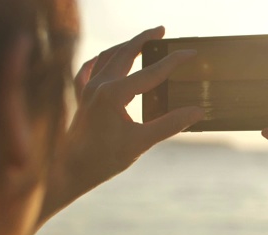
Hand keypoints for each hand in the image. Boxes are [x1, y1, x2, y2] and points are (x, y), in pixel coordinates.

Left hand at [39, 26, 203, 224]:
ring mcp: (87, 88)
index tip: (190, 53)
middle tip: (162, 31)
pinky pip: (89, 69)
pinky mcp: (81, 96)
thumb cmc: (104, 159)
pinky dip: (100, 60)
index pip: (151, 72)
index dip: (174, 61)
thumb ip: (170, 124)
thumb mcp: (142, 142)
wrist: (71, 170)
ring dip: (126, 46)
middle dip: (145, 39)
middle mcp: (99, 85)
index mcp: (114, 94)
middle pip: (126, 52)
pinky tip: (105, 59)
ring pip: (108, 56)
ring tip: (142, 40)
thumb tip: (196, 111)